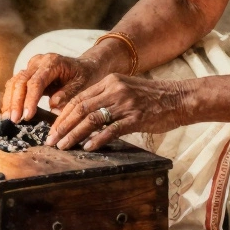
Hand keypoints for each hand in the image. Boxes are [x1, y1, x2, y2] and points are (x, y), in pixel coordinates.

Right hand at [0, 53, 104, 122]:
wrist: (84, 67)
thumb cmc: (84, 77)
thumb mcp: (82, 85)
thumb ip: (68, 94)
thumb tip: (52, 105)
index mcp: (53, 62)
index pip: (36, 82)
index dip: (30, 99)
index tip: (27, 116)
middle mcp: (39, 61)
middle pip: (21, 81)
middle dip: (16, 102)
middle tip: (14, 120)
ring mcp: (31, 66)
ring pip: (14, 82)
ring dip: (10, 101)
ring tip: (8, 119)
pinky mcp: (28, 73)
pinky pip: (15, 84)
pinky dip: (11, 98)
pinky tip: (9, 112)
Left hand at [45, 75, 190, 151]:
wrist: (178, 98)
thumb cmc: (151, 97)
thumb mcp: (125, 89)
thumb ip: (105, 98)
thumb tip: (83, 115)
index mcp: (109, 82)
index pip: (79, 98)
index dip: (63, 115)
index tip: (53, 129)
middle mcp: (115, 90)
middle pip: (80, 108)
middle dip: (63, 126)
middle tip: (51, 140)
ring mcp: (125, 104)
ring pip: (92, 120)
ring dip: (74, 134)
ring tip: (63, 146)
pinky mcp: (136, 117)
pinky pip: (111, 129)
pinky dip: (97, 139)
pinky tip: (87, 147)